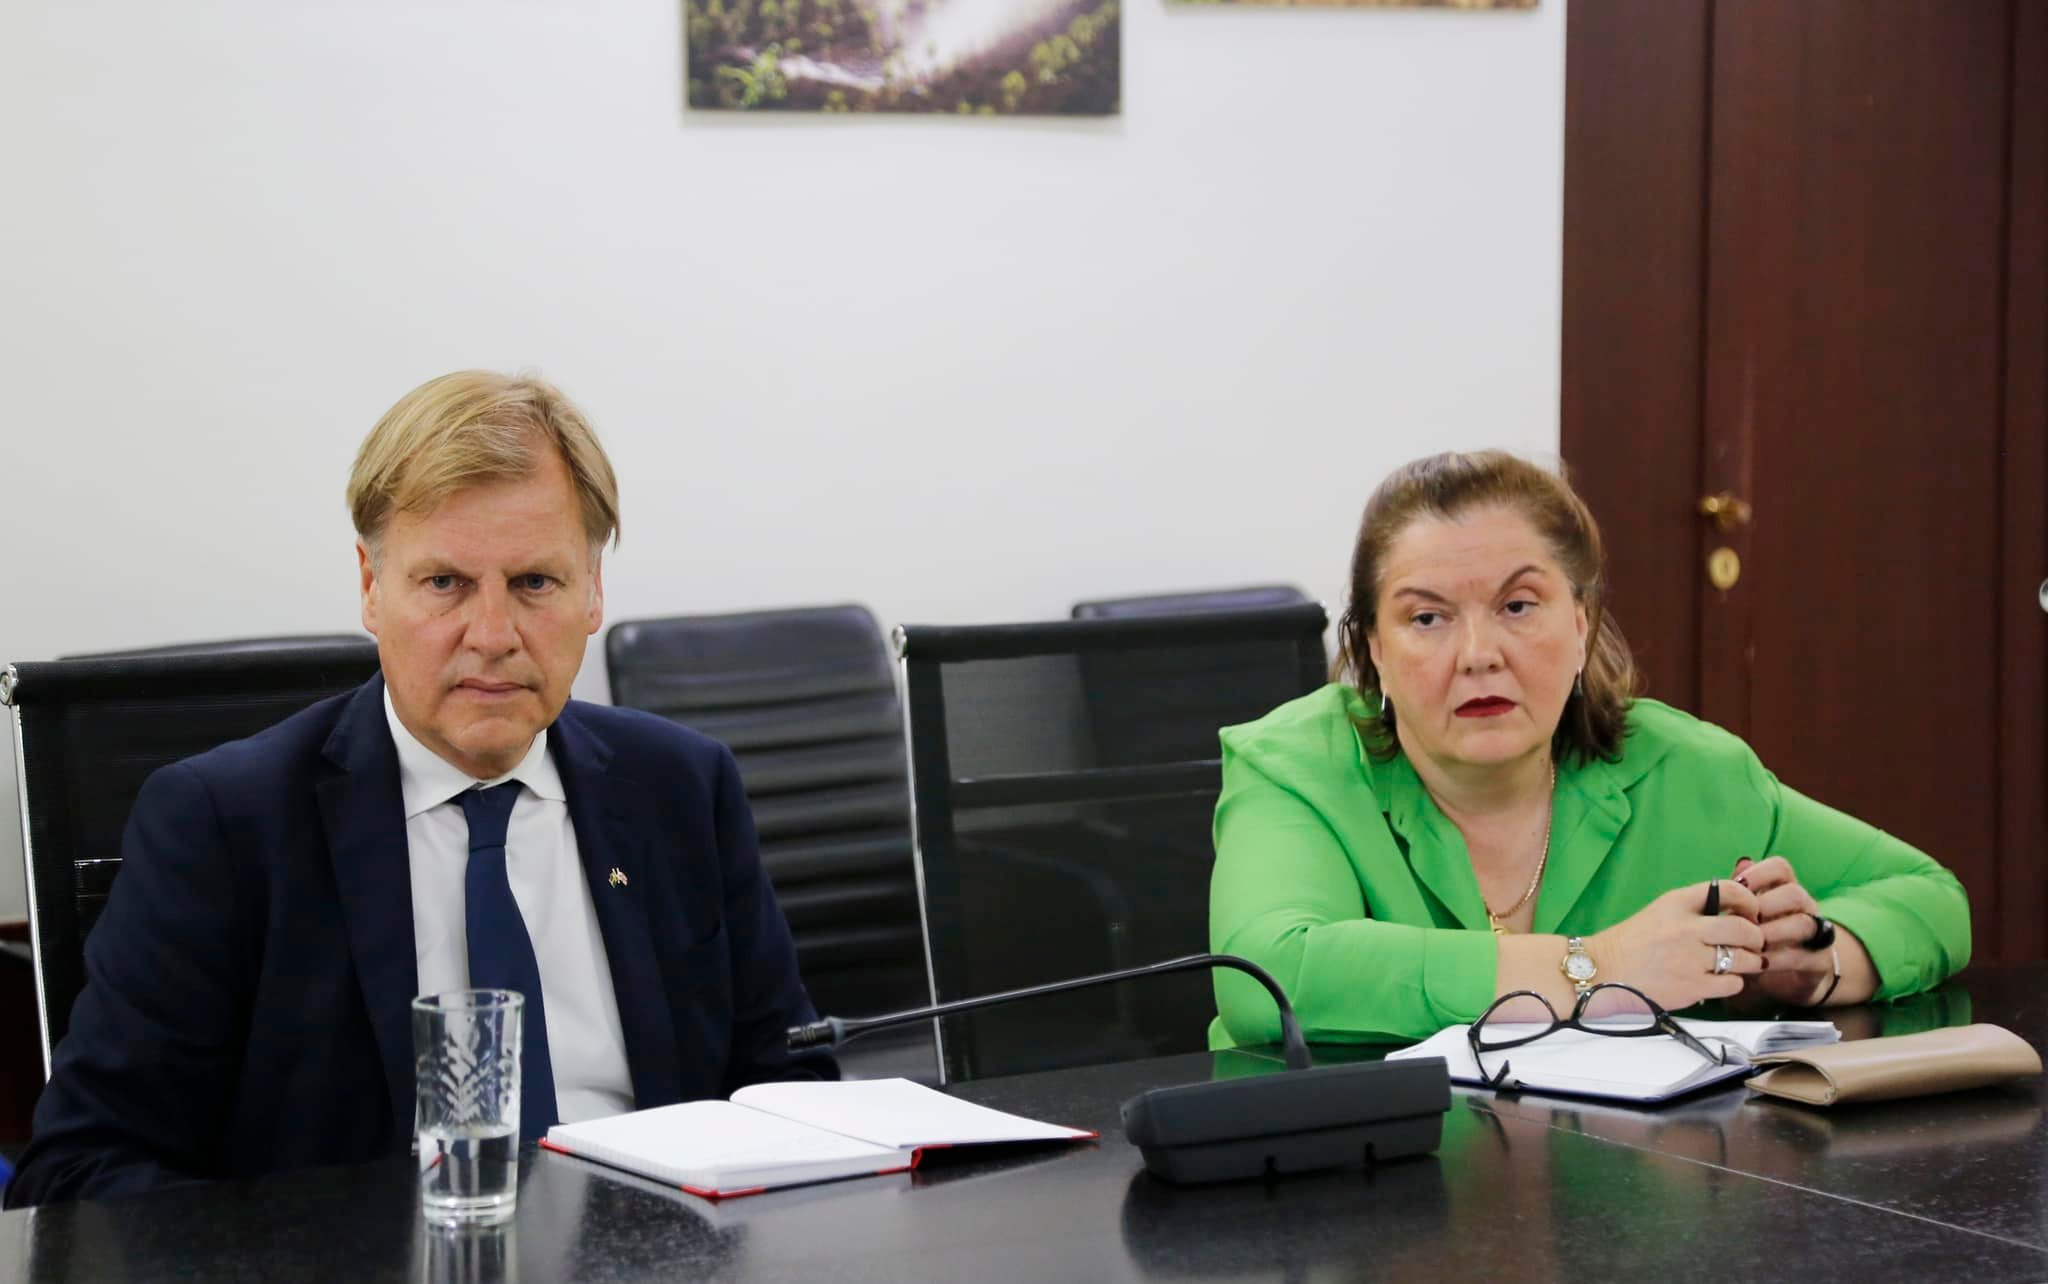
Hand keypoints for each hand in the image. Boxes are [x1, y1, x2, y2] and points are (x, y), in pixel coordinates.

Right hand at [1587, 879, 1765, 1010]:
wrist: (1601, 972)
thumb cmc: (1629, 943)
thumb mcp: (1660, 912)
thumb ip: (1694, 909)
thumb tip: (1734, 912)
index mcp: (1676, 903)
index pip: (1729, 890)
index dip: (1749, 901)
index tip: (1751, 912)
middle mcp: (1686, 928)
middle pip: (1744, 928)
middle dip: (1756, 937)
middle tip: (1753, 943)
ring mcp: (1690, 959)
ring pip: (1744, 959)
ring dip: (1748, 962)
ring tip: (1742, 964)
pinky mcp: (1692, 987)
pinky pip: (1733, 983)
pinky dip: (1733, 982)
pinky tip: (1722, 980)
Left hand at [1733, 855, 1837, 1006]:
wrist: (1789, 976)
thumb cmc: (1758, 938)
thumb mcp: (1745, 917)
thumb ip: (1739, 896)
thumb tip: (1737, 866)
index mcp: (1784, 889)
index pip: (1780, 867)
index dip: (1759, 873)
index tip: (1737, 885)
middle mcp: (1804, 907)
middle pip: (1794, 894)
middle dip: (1765, 906)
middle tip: (1742, 921)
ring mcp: (1817, 933)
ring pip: (1803, 923)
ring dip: (1772, 933)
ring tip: (1749, 944)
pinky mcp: (1820, 960)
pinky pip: (1803, 955)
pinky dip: (1777, 959)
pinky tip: (1758, 963)